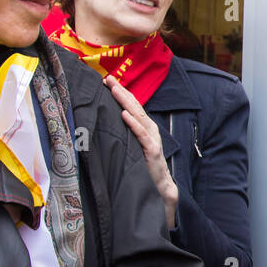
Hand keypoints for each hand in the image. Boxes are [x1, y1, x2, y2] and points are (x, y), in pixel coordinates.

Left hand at [105, 74, 178, 227]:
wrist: (160, 187)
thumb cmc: (144, 167)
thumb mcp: (132, 147)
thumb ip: (124, 135)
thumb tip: (106, 125)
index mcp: (144, 128)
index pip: (132, 106)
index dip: (121, 93)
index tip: (106, 80)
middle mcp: (149, 130)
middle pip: (135, 106)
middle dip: (121, 91)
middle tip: (108, 78)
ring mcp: (152, 140)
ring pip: (138, 116)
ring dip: (126, 101)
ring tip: (114, 89)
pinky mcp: (153, 151)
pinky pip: (142, 135)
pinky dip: (134, 124)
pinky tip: (125, 114)